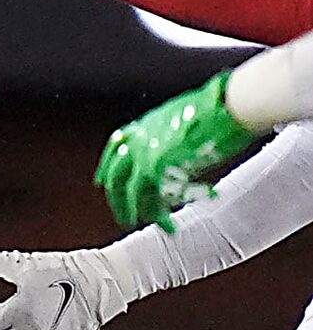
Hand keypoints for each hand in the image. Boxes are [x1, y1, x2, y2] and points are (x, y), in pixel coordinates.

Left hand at [97, 70, 262, 229]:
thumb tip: (173, 147)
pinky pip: (157, 201)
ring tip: (142, 225)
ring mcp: (148, 157)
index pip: (114, 150)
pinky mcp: (165, 171)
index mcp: (143, 126)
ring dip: (135, 212)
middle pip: (115, 178)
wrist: (229, 105)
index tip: (100, 183)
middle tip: (123, 215)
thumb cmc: (217, 106)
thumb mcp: (180, 116)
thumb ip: (168, 134)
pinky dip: (163, 216)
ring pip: (132, 193)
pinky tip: (168, 225)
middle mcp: (139, 142)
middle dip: (118, 199)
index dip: (106, 169)